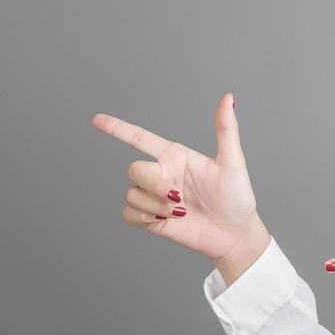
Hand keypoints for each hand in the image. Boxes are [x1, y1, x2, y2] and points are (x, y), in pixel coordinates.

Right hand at [91, 92, 266, 264]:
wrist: (235, 235)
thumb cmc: (237, 198)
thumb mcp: (233, 162)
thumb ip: (226, 130)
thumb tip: (229, 98)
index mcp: (175, 156)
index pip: (140, 138)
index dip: (117, 128)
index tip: (97, 119)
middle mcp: (162, 174)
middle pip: (134, 169)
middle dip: (153, 184)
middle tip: (179, 198)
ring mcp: (155, 197)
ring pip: (132, 193)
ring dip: (155, 205)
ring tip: (181, 212)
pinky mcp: (151, 219)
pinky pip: (129, 214)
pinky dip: (143, 217)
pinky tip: (165, 220)